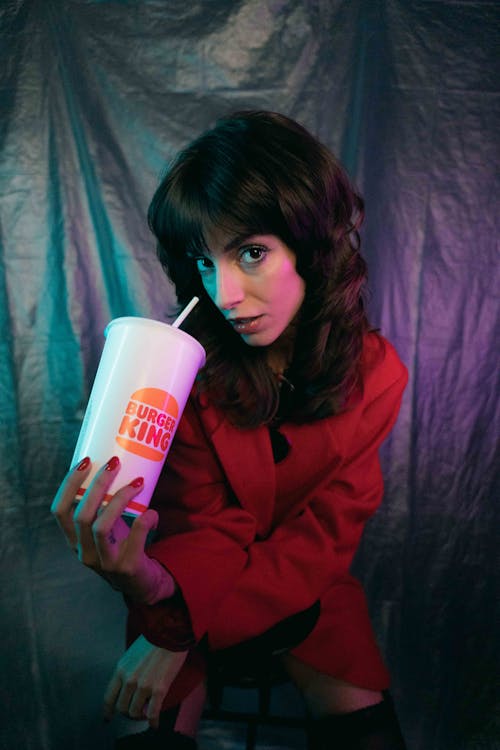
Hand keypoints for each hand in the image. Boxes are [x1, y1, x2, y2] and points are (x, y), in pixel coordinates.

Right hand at [50, 456, 173, 603]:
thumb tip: (111, 464)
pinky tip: (152, 512)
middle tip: (114, 463)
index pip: (59, 511)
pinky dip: (145, 520)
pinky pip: (135, 537)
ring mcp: (104, 562)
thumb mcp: (106, 528)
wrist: (141, 582)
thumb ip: (101, 506)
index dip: (69, 485)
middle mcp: (84, 552)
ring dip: (120, 499)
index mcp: (74, 540)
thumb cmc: (122, 546)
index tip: (85, 462)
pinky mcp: (126, 567)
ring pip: (102, 526)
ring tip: (137, 482)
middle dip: (98, 484)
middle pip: (81, 515)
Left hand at [103, 635, 187, 728]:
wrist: (169, 632)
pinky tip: (155, 724)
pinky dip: (153, 721)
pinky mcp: (159, 689)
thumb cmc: (153, 639)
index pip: (109, 697)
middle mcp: (129, 679)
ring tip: (146, 714)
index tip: (108, 717)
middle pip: (122, 707)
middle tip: (134, 712)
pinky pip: (152, 712)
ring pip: (135, 712)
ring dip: (140, 715)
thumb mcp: (132, 653)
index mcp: (121, 669)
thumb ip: (127, 670)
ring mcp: (143, 685)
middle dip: (127, 712)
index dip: (108, 710)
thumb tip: (128, 684)